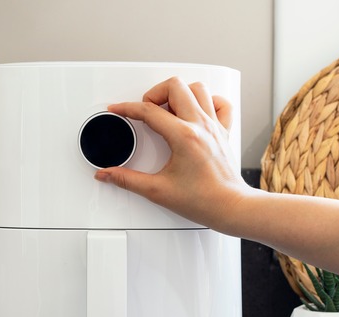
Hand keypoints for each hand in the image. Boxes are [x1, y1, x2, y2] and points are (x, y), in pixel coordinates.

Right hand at [94, 77, 250, 230]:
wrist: (230, 207)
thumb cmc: (203, 200)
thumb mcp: (157, 190)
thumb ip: (128, 180)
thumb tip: (108, 174)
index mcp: (184, 137)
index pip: (149, 111)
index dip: (128, 108)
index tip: (118, 109)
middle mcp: (201, 126)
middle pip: (175, 87)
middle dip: (154, 93)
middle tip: (146, 109)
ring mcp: (214, 126)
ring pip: (198, 89)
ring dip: (179, 93)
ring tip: (167, 109)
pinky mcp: (223, 132)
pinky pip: (220, 103)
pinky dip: (207, 101)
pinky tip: (195, 111)